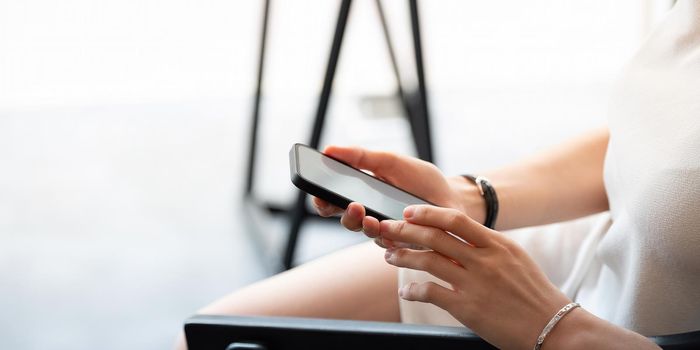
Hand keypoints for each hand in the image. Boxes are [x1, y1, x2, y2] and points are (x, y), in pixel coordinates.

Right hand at [312, 146, 485, 243]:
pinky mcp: (404, 245)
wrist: (453, 196)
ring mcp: (386, 232)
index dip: (321, 201)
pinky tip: (393, 231)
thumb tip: (328, 149)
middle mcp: (370, 216)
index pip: (333, 202)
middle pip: (346, 221)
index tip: (320, 195)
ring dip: (365, 227)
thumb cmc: (420, 179)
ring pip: (367, 234)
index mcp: (362, 195)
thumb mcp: (390, 162)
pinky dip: (391, 237)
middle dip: (345, 215)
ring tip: (370, 218)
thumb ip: (361, 157)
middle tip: (352, 206)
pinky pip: (392, 245)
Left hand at [379, 204, 570, 349]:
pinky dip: (413, 290)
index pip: (456, 219)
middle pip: (435, 237)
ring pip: (428, 260)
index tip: (409, 212)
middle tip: (387, 230)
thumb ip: (488, 247)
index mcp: (498, 244)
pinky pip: (431, 293)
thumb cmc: (535, 294)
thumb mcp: (516, 259)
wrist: (554, 327)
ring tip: (389, 256)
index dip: (428, 213)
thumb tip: (458, 236)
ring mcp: (476, 284)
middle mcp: (485, 260)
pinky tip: (405, 291)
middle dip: (405, 231)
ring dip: (403, 257)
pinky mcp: (468, 309)